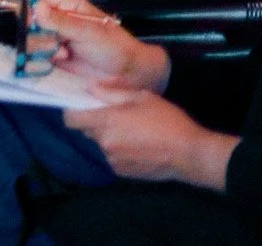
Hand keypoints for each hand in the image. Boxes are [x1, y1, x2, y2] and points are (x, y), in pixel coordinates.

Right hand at [34, 0, 168, 92]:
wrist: (127, 74)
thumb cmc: (114, 47)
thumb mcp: (89, 31)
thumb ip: (61, 21)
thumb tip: (36, 7)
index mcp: (69, 6)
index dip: (32, 8)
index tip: (32, 22)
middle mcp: (59, 21)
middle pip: (31, 20)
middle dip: (37, 32)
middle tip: (53, 41)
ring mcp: (56, 40)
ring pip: (32, 39)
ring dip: (42, 47)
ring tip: (62, 53)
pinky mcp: (55, 58)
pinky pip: (38, 56)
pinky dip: (43, 59)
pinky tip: (61, 60)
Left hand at [64, 89, 236, 188]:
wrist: (190, 155)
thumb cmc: (168, 121)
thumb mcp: (142, 97)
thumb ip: (111, 93)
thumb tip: (90, 88)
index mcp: (106, 121)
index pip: (71, 119)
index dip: (73, 112)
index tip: (83, 107)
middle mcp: (105, 142)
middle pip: (87, 130)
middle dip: (96, 122)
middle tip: (117, 116)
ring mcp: (113, 160)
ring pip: (102, 144)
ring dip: (110, 137)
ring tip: (134, 132)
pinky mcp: (122, 172)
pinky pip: (113, 157)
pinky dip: (120, 151)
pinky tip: (139, 147)